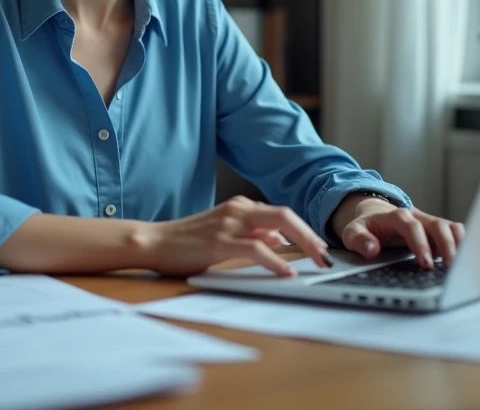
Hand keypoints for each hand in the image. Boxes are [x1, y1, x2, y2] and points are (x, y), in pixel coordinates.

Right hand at [134, 195, 332, 277]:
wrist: (154, 242)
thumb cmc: (187, 242)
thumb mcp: (225, 234)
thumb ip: (252, 235)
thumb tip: (280, 242)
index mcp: (241, 207)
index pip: (282, 214)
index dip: (305, 231)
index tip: (320, 249)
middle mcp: (238, 209)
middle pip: (286, 214)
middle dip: (311, 235)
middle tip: (326, 256)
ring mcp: (229, 223)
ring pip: (278, 225)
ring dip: (303, 244)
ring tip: (317, 262)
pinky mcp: (220, 241)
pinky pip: (256, 248)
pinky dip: (276, 260)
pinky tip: (286, 272)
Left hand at [333, 195, 464, 269]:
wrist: (373, 216)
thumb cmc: (365, 228)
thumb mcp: (352, 233)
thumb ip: (359, 241)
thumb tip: (371, 250)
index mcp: (396, 216)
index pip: (412, 227)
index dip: (420, 244)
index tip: (425, 263)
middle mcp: (416, 216)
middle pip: (437, 225)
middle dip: (446, 246)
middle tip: (448, 268)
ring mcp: (428, 222)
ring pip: (449, 227)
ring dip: (458, 244)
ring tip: (460, 265)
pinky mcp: (436, 230)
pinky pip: (454, 231)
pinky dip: (461, 242)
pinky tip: (463, 259)